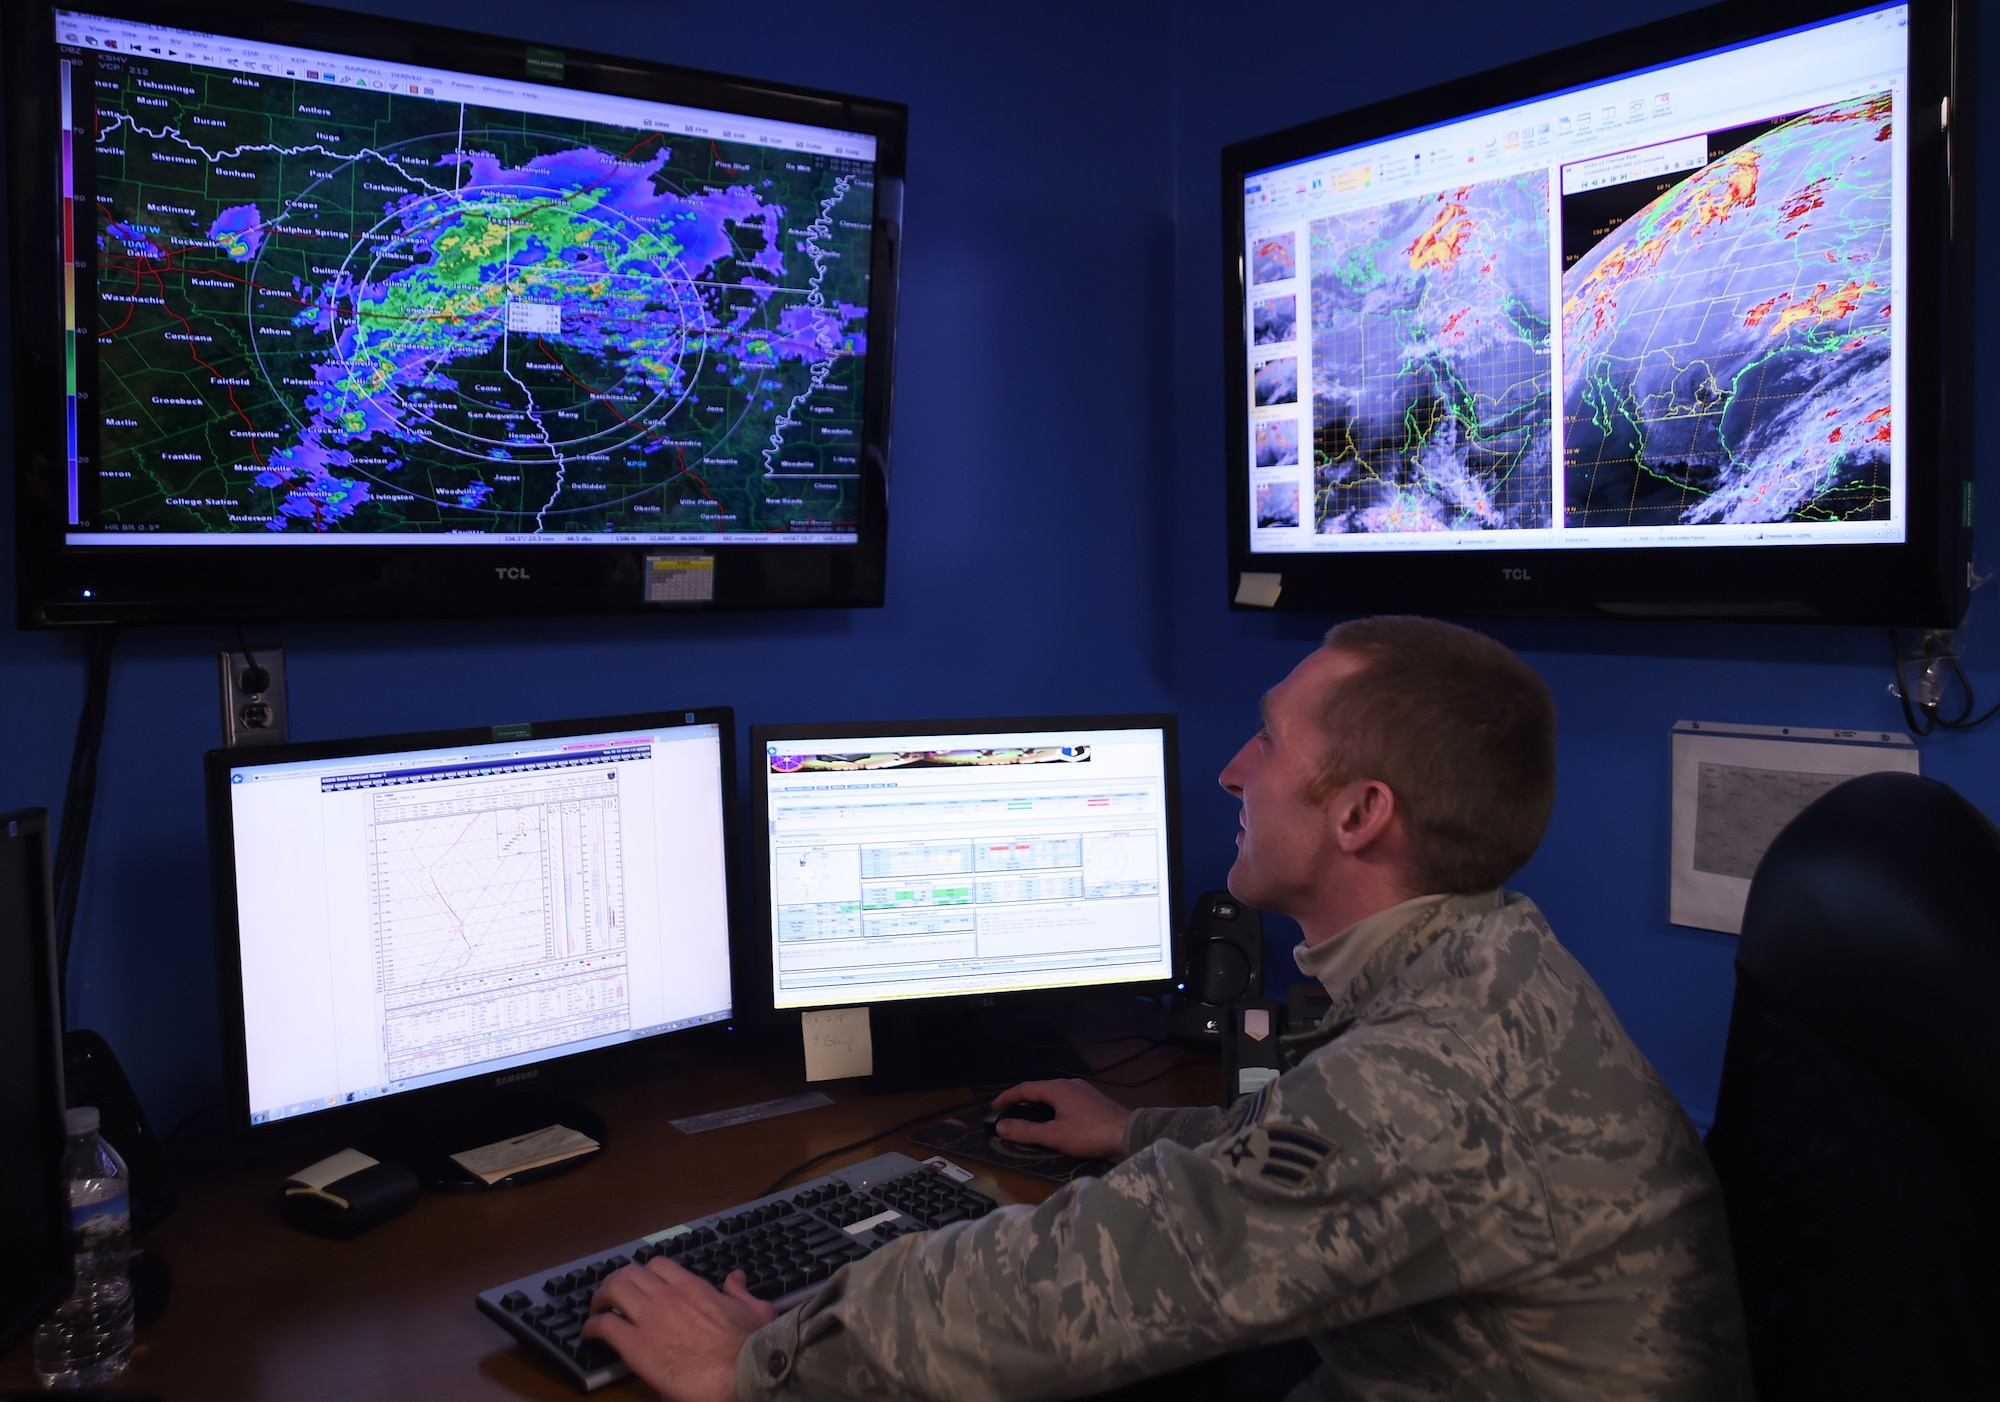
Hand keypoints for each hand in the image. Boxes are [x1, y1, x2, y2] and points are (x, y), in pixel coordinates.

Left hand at [582, 1258, 775, 1401]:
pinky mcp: (637, 1346)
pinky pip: (605, 1327)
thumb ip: (741, 1292)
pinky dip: (592, 1327)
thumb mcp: (755, 1309)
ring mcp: (650, 1319)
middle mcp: (668, 1296)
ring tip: (596, 1310)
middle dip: (614, 1281)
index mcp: (694, 1287)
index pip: (659, 1265)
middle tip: (609, 1295)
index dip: (644, 1273)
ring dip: (600, 1298)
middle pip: (629, 1273)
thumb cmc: (750, 1345)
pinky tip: (588, 1335)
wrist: (741, 1370)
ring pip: (613, 1291)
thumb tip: (736, 1279)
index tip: (640, 1283)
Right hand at [992, 1078, 1132, 1160]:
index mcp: (1057, 1088)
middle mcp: (1069, 1084)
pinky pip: (1065, 1101)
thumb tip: (1000, 1126)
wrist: (1129, 1134)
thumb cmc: (1089, 1133)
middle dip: (1022, 1100)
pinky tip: (1054, 1121)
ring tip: (1028, 1117)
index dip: (1007, 1097)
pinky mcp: (1093, 1101)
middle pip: (1039, 1089)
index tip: (994, 1106)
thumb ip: (1026, 1131)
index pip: (1025, 1088)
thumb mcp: (1054, 1135)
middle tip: (1008, 1113)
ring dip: (1038, 1105)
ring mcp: (1083, 1091)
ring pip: (1054, 1095)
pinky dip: (1053, 1108)